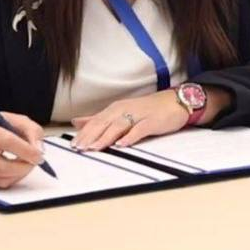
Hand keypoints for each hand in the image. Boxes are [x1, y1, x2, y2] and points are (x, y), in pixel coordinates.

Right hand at [0, 106, 45, 188]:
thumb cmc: (0, 126)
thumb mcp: (19, 121)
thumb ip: (33, 131)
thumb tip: (38, 150)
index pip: (7, 142)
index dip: (26, 151)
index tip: (39, 155)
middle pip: (2, 167)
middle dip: (24, 167)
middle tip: (35, 162)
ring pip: (1, 179)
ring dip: (20, 174)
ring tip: (26, 163)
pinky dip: (12, 178)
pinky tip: (15, 168)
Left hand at [71, 90, 190, 150]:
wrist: (174, 102)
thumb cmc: (147, 109)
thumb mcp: (121, 111)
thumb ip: (99, 118)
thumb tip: (77, 122)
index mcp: (116, 108)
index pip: (96, 120)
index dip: (84, 132)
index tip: (74, 144)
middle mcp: (125, 109)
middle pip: (104, 122)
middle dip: (90, 136)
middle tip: (80, 148)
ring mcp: (139, 115)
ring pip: (118, 126)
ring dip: (105, 137)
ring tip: (95, 147)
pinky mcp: (152, 121)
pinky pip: (139, 130)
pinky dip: (130, 137)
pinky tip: (122, 144)